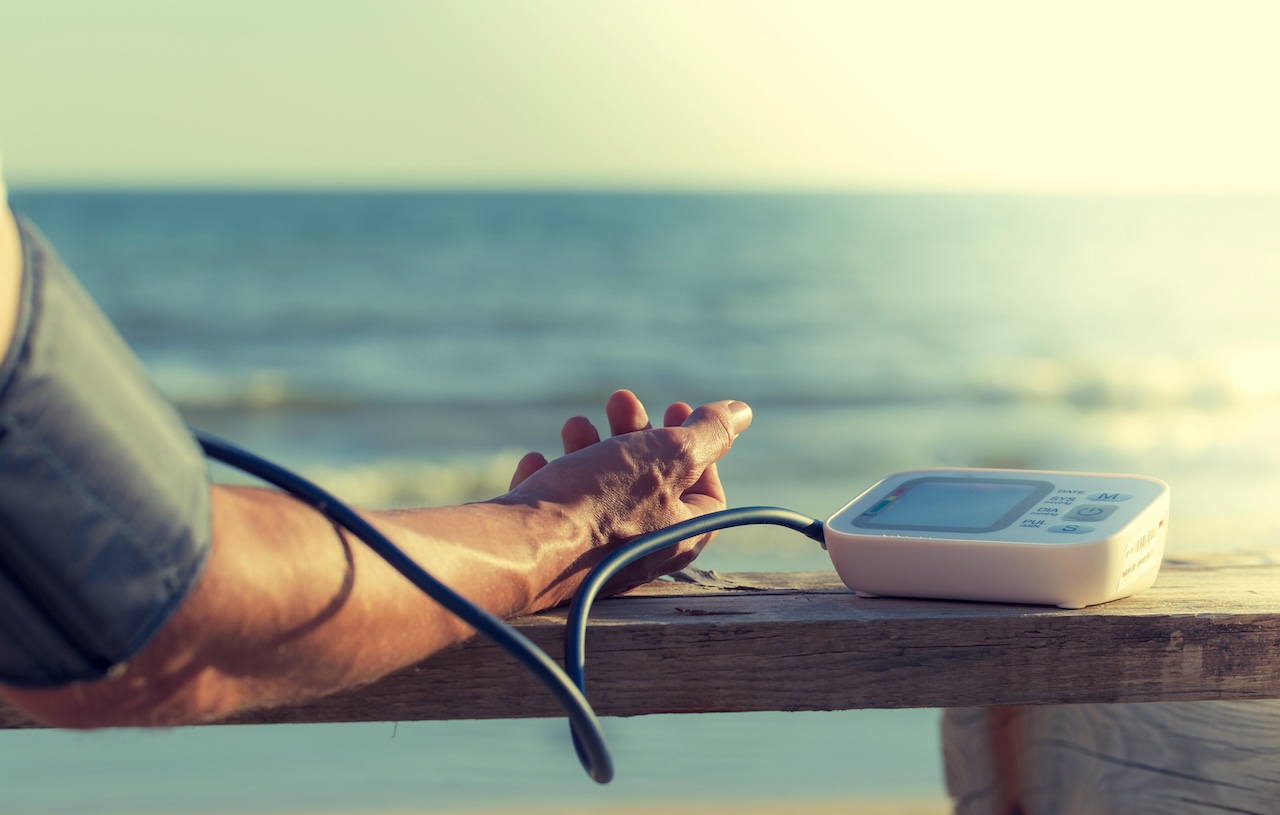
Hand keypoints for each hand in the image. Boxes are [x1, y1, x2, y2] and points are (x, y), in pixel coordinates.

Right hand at [500, 390, 751, 604]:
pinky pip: (555, 509)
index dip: (698, 449)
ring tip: (574, 425)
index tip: (674, 412)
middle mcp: (639, 552)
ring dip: (589, 448)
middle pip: (650, 485)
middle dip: (636, 434)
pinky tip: (536, 461)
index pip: (707, 493)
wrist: (521, 548)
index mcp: (679, 536)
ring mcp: (591, 553)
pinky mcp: (548, 550)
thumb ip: (709, 433)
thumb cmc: (599, 503)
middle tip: (620, 400)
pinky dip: (550, 479)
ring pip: (599, 491)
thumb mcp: (669, 456)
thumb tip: (741, 413)